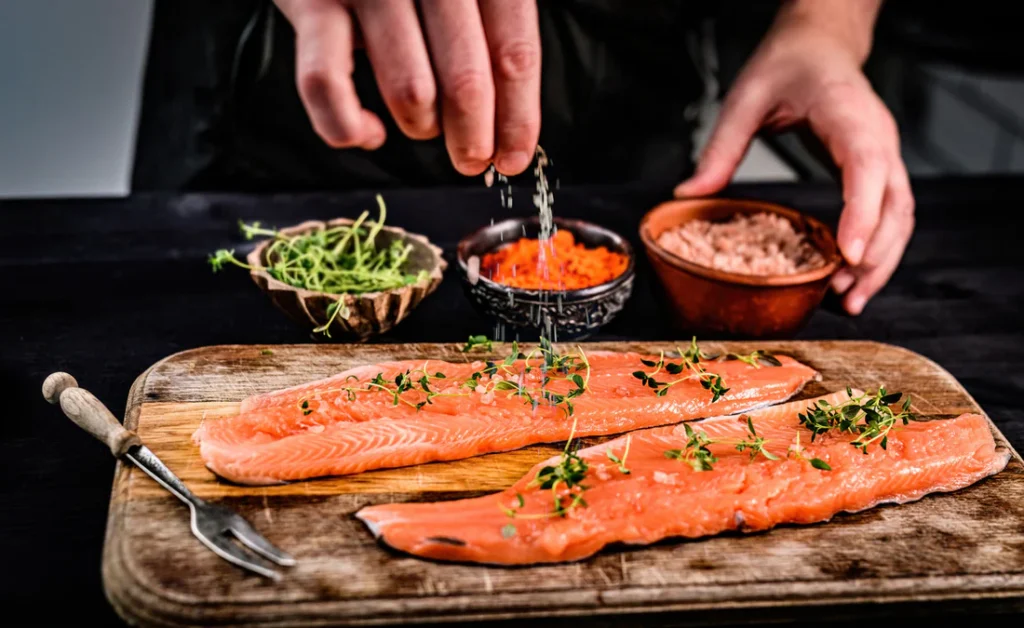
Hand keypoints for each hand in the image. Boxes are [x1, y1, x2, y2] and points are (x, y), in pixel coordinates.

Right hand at [274, 0, 540, 175]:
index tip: (514, 156)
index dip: (518, 116)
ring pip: (409, 90)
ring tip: (425, 126)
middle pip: (467, 79)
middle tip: (472, 159)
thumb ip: (493, 32)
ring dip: (422, 126)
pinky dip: (348, 125)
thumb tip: (512, 123)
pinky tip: (369, 132)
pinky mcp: (312, 3)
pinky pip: (326, 85)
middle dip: (474, 136)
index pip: (514, 52)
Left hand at [675, 7, 913, 315]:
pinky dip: (876, 249)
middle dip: (876, 255)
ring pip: (900, 216)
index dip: (862, 213)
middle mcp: (877, 137)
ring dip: (881, 261)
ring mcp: (884, 154)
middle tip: (845, 297)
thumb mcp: (745, 97)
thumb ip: (721, 146)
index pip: (867, 167)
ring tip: (849, 301)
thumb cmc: (789, 64)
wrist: (818, 45)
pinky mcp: (877, 170)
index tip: (848, 256)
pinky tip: (850, 278)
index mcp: (849, 113)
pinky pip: (888, 214)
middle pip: (895, 204)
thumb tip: (687, 195)